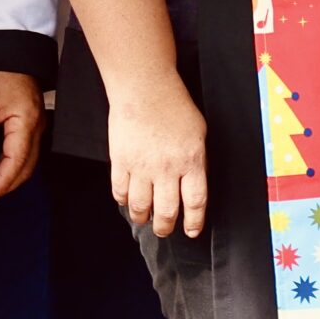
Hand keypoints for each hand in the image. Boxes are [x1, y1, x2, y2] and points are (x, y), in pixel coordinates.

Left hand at [0, 71, 44, 202]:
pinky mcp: (27, 120)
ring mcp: (34, 123)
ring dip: (4, 175)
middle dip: (2, 184)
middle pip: (25, 165)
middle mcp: (36, 125)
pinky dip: (6, 163)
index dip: (1, 182)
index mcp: (26, 120)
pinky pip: (21, 149)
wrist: (5, 44)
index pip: (17, 160)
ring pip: (24, 159)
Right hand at [109, 76, 207, 238]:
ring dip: (142, 218)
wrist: (145, 88)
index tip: (192, 230)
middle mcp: (167, 168)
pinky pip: (120, 192)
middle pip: (167, 211)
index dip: (195, 221)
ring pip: (141, 207)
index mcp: (191, 160)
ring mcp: (142, 166)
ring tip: (145, 219)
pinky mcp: (121, 161)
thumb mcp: (198, 133)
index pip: (196, 202)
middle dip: (166, 227)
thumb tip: (193, 185)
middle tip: (165, 230)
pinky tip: (128, 200)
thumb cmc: (174, 105)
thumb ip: (197, 161)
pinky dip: (123, 201)